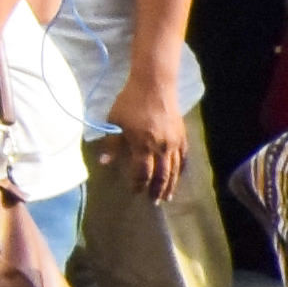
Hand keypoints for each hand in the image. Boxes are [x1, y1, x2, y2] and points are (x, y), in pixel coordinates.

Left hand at [99, 86, 190, 202]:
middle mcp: (161, 148)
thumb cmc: (131, 102)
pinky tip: (179, 175)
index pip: (142, 172)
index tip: (135, 192)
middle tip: (155, 202)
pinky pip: (183, 157)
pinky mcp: (182, 136)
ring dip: (171, 184)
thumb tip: (104, 164)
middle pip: (161, 175)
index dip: (139, 184)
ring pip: (174, 169)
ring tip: (168, 196)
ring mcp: (174, 142)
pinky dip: (181, 169)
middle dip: (157, 190)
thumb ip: (111, 144)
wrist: (154, 85)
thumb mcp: (115, 121)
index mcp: (142, 145)